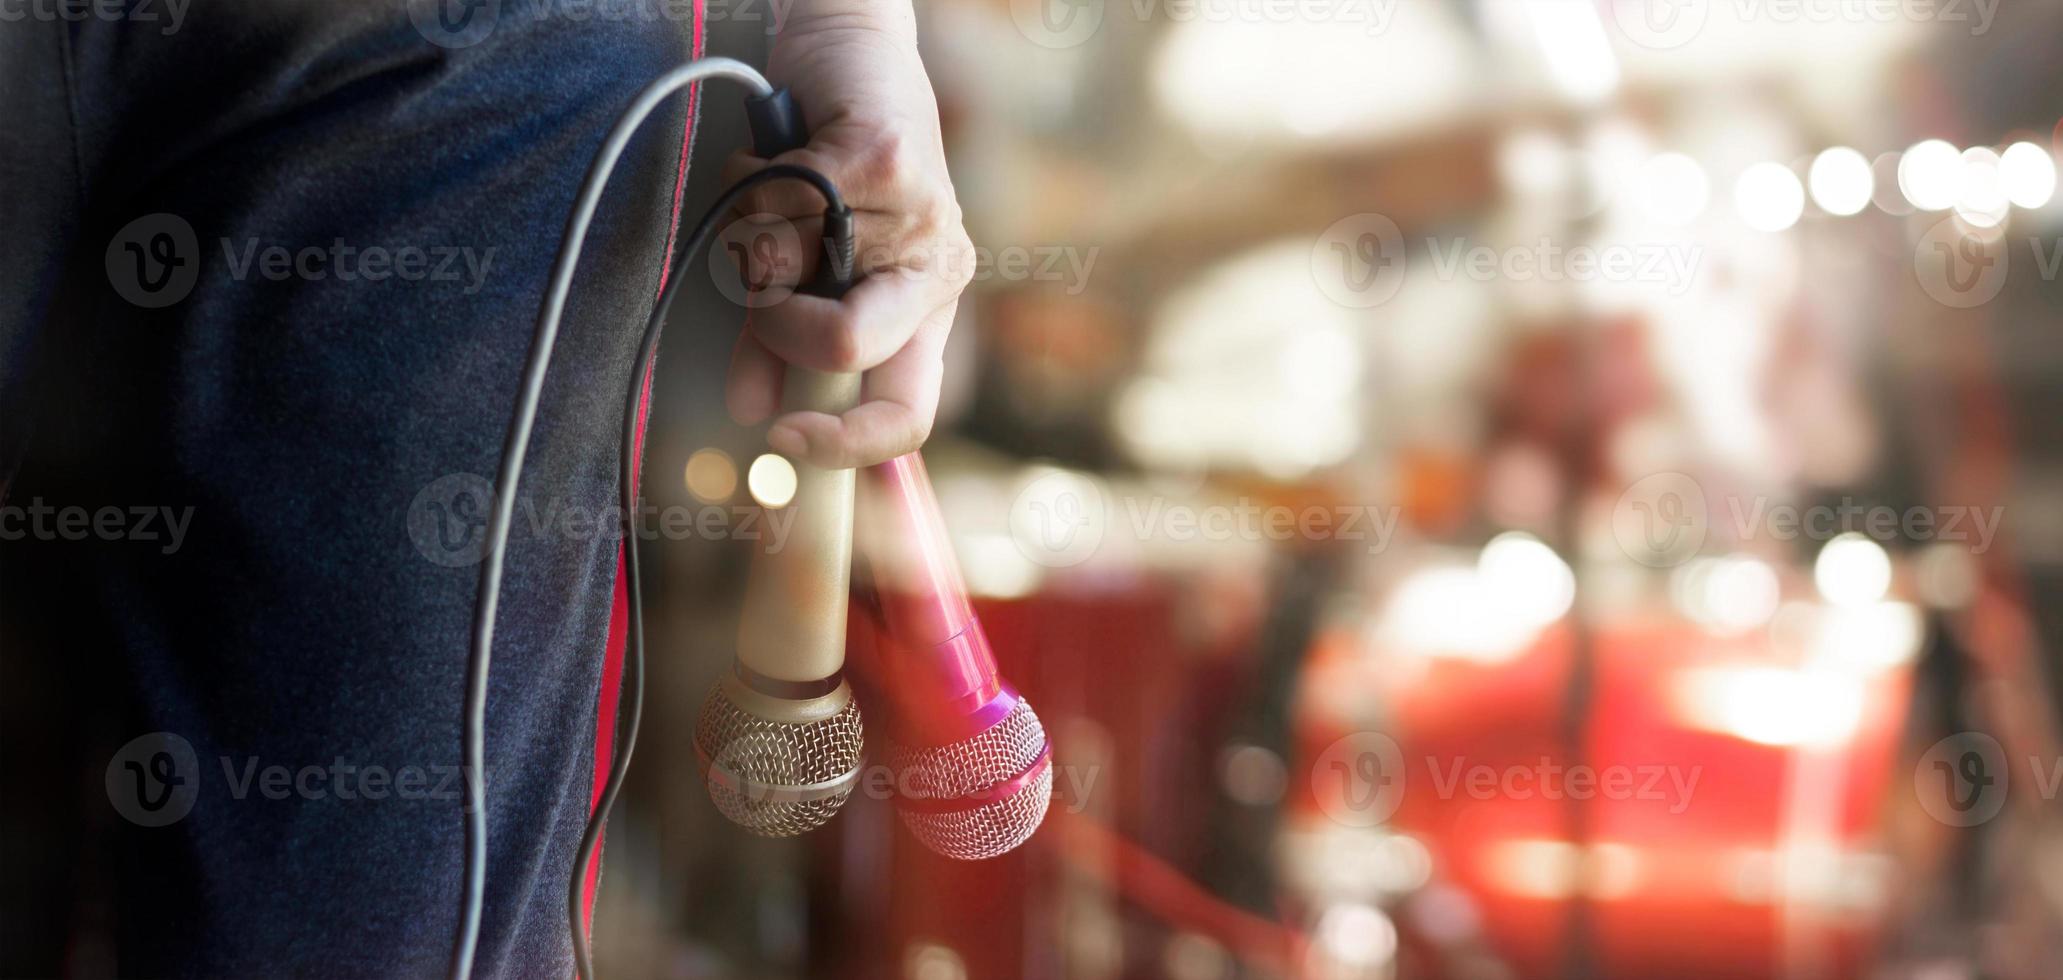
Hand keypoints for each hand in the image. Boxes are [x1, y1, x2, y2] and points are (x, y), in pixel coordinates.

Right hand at [723, 0, 973, 468]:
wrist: (848, 53)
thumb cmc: (821, 170)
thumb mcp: (808, 274)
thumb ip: (785, 344)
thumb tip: (754, 412)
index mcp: (926, 311)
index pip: (909, 415)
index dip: (844, 444)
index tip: (780, 439)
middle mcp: (938, 269)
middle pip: (844, 349)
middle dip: (775, 327)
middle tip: (763, 288)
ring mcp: (919, 214)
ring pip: (789, 271)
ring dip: (752, 235)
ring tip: (774, 195)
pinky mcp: (882, 159)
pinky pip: (779, 204)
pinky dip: (751, 181)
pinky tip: (772, 157)